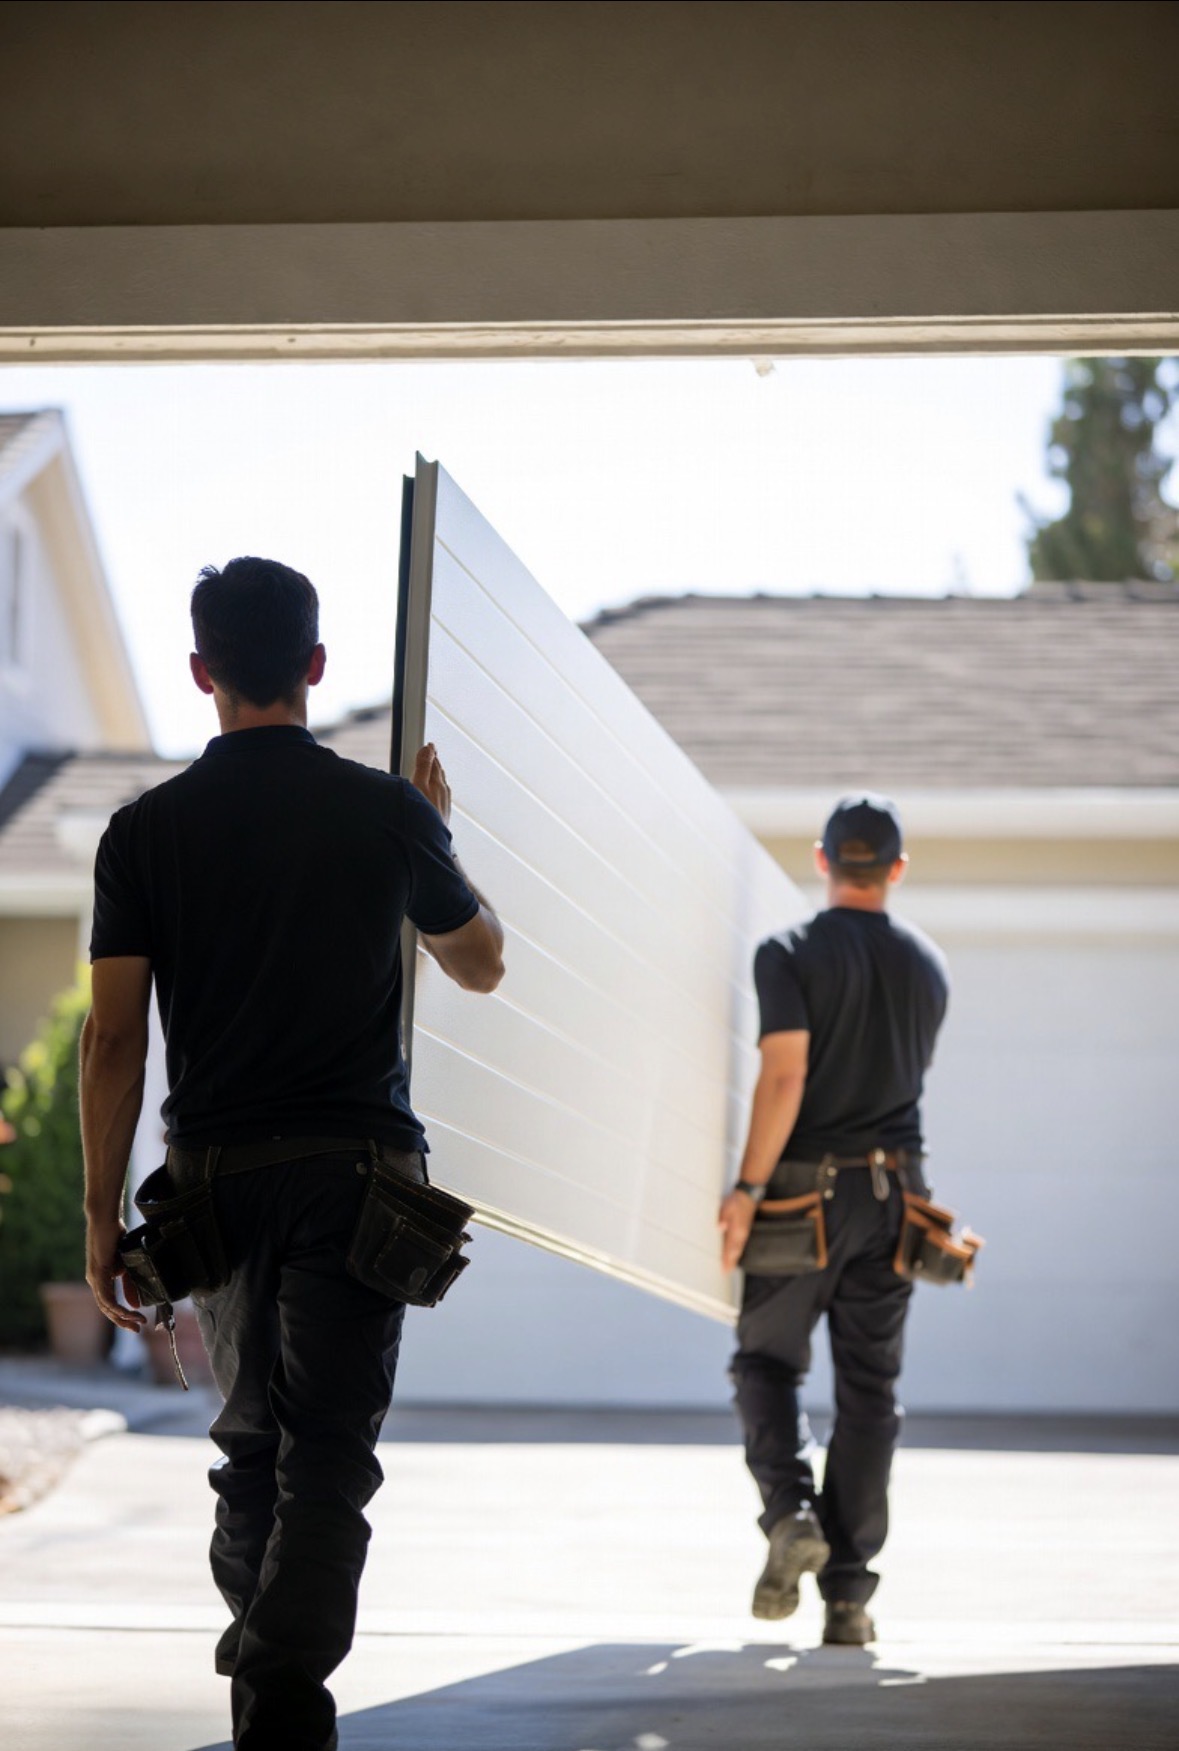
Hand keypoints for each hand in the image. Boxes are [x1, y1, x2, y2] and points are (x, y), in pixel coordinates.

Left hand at [85, 1214, 145, 1331]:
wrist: (105, 1219)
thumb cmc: (115, 1237)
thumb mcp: (127, 1265)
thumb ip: (129, 1284)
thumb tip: (135, 1305)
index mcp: (101, 1280)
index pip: (109, 1305)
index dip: (123, 1316)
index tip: (138, 1322)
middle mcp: (94, 1282)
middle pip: (106, 1310)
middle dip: (122, 1322)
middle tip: (138, 1329)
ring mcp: (94, 1278)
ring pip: (106, 1306)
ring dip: (122, 1316)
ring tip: (137, 1321)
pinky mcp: (97, 1273)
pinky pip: (106, 1296)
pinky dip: (117, 1306)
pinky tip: (128, 1311)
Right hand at [412, 743, 451, 825]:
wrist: (427, 841)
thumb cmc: (421, 814)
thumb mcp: (418, 786)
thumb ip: (423, 766)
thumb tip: (428, 748)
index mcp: (437, 783)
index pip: (434, 763)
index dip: (431, 753)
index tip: (430, 745)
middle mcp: (444, 793)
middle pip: (439, 773)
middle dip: (435, 763)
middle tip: (432, 754)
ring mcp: (444, 805)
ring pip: (442, 785)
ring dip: (438, 776)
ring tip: (435, 771)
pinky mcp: (442, 816)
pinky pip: (443, 797)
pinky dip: (439, 789)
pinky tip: (437, 795)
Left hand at [718, 1189, 756, 1272]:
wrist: (748, 1194)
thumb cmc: (736, 1200)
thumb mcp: (727, 1206)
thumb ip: (722, 1216)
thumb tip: (720, 1227)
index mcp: (738, 1230)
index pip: (730, 1248)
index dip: (727, 1259)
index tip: (724, 1269)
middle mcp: (742, 1234)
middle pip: (736, 1252)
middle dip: (731, 1262)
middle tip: (725, 1272)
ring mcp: (744, 1232)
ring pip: (739, 1249)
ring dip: (734, 1258)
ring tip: (729, 1267)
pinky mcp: (744, 1229)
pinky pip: (740, 1244)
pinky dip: (736, 1251)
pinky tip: (734, 1253)